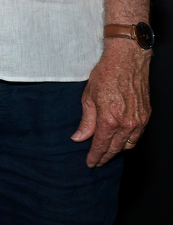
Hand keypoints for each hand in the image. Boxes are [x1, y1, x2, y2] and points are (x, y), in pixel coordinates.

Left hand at [72, 41, 150, 166]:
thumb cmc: (105, 75)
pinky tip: (121, 141)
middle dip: (105, 157)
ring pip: (128, 144)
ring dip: (118, 150)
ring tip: (107, 153)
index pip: (101, 145)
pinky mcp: (146, 116)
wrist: (127, 60)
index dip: (95, 156)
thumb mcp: (88, 97)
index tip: (90, 163)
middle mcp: (126, 123)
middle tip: (97, 161)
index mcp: (109, 119)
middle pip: (116, 148)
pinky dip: (128, 141)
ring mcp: (138, 120)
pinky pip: (137, 135)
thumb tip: (79, 138)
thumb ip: (86, 121)